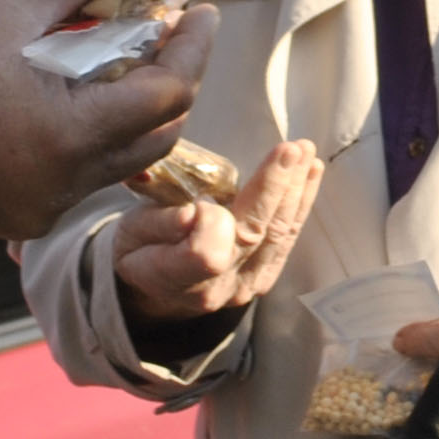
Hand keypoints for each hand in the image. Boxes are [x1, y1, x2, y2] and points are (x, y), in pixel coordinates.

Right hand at [0, 0, 214, 241]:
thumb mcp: (5, 7)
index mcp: (73, 136)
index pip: (169, 94)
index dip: (192, 49)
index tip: (199, 12)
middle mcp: (67, 183)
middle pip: (157, 135)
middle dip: (174, 82)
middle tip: (170, 34)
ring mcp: (42, 206)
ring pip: (120, 159)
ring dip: (134, 111)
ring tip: (125, 58)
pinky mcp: (18, 213)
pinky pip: (80, 176)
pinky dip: (95, 136)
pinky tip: (77, 97)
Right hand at [111, 138, 322, 338]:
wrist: (155, 286)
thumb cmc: (137, 248)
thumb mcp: (130, 233)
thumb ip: (158, 224)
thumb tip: (194, 213)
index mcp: (175, 279)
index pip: (205, 255)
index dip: (210, 223)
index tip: (202, 197)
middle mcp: (218, 289)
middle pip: (253, 236)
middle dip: (274, 188)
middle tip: (290, 149)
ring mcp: (246, 285)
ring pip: (277, 234)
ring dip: (294, 189)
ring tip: (304, 152)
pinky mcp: (264, 276)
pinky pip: (287, 238)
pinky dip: (300, 202)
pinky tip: (309, 173)